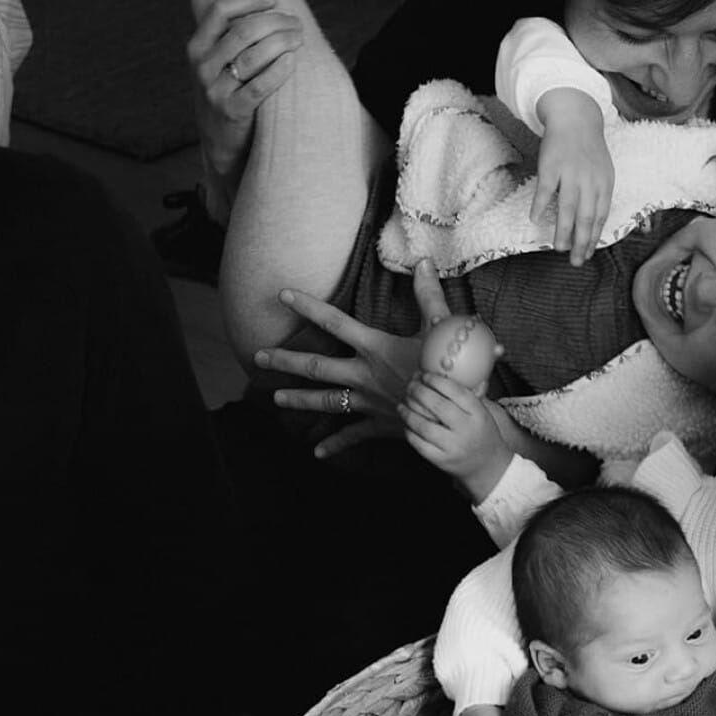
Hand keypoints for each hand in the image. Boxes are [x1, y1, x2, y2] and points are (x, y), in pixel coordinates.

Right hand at [188, 0, 302, 220]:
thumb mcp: (216, 64)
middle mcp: (202, 67)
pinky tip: (292, 60)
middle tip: (296, 23)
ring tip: (299, 38)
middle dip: (275, 21)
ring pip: (253, 56)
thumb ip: (229, 37)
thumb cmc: (227, 93)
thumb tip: (268, 6)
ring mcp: (215, 91)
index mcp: (197, 48)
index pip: (220, 9)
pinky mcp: (232, 112)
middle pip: (243, 31)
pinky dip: (278, 71)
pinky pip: (259, 86)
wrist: (220, 142)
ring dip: (282, 42)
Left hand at [253, 261, 452, 458]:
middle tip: (257, 358)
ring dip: (299, 399)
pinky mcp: (379, 424)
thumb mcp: (442, 328)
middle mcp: (365, 374)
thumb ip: (428, 294)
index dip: (307, 306)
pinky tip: (316, 453)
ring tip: (276, 399)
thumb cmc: (451, 369)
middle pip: (316, 366)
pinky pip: (352, 436)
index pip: (334, 321)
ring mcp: (368, 401)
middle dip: (285, 361)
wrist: (458, 416)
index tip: (283, 294)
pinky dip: (334, 445)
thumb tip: (423, 262)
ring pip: (326, 400)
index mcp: (375, 347)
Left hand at [400, 372, 510, 499]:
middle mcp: (466, 430)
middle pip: (436, 406)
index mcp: (478, 414)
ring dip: (408, 411)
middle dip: (418, 392)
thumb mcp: (483, 413)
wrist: (488, 468)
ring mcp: (452, 446)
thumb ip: (469, 393)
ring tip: (402, 404)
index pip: (455, 391)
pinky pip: (418, 443)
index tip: (424, 375)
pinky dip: (409, 430)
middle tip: (410, 386)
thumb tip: (450, 371)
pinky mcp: (440, 460)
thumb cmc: (483, 435)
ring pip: (423, 425)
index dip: (436, 380)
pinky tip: (406, 422)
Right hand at [532, 87, 613, 267]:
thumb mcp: (603, 172)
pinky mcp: (552, 166)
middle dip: (581, 242)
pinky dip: (540, 206)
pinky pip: (545, 190)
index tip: (586, 254)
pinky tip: (536, 220)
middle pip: (586, 217)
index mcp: (604, 183)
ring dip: (563, 231)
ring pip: (567, 208)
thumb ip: (599, 195)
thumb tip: (593, 225)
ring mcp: (570, 173)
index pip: (600, 216)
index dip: (593, 237)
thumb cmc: (588, 151)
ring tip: (558, 248)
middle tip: (575, 261)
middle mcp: (589, 180)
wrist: (576, 119)